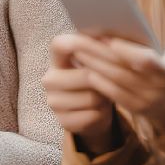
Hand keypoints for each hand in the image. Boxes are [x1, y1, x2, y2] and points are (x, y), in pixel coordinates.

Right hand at [43, 36, 114, 153]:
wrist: (93, 112)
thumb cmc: (96, 82)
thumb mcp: (96, 64)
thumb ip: (100, 52)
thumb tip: (115, 43)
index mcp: (56, 59)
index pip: (60, 44)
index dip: (84, 43)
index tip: (108, 44)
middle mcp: (49, 79)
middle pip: (85, 75)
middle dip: (106, 80)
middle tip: (115, 81)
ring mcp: (53, 102)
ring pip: (91, 98)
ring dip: (105, 98)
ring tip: (104, 96)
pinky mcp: (62, 121)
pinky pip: (91, 116)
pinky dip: (102, 114)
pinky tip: (99, 110)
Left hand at [54, 33, 164, 133]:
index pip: (146, 61)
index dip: (128, 51)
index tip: (110, 39)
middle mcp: (154, 90)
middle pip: (122, 70)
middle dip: (99, 53)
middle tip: (81, 38)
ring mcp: (142, 102)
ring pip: (112, 81)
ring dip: (92, 65)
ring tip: (77, 49)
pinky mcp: (132, 108)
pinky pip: (110, 94)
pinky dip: (96, 80)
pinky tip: (83, 67)